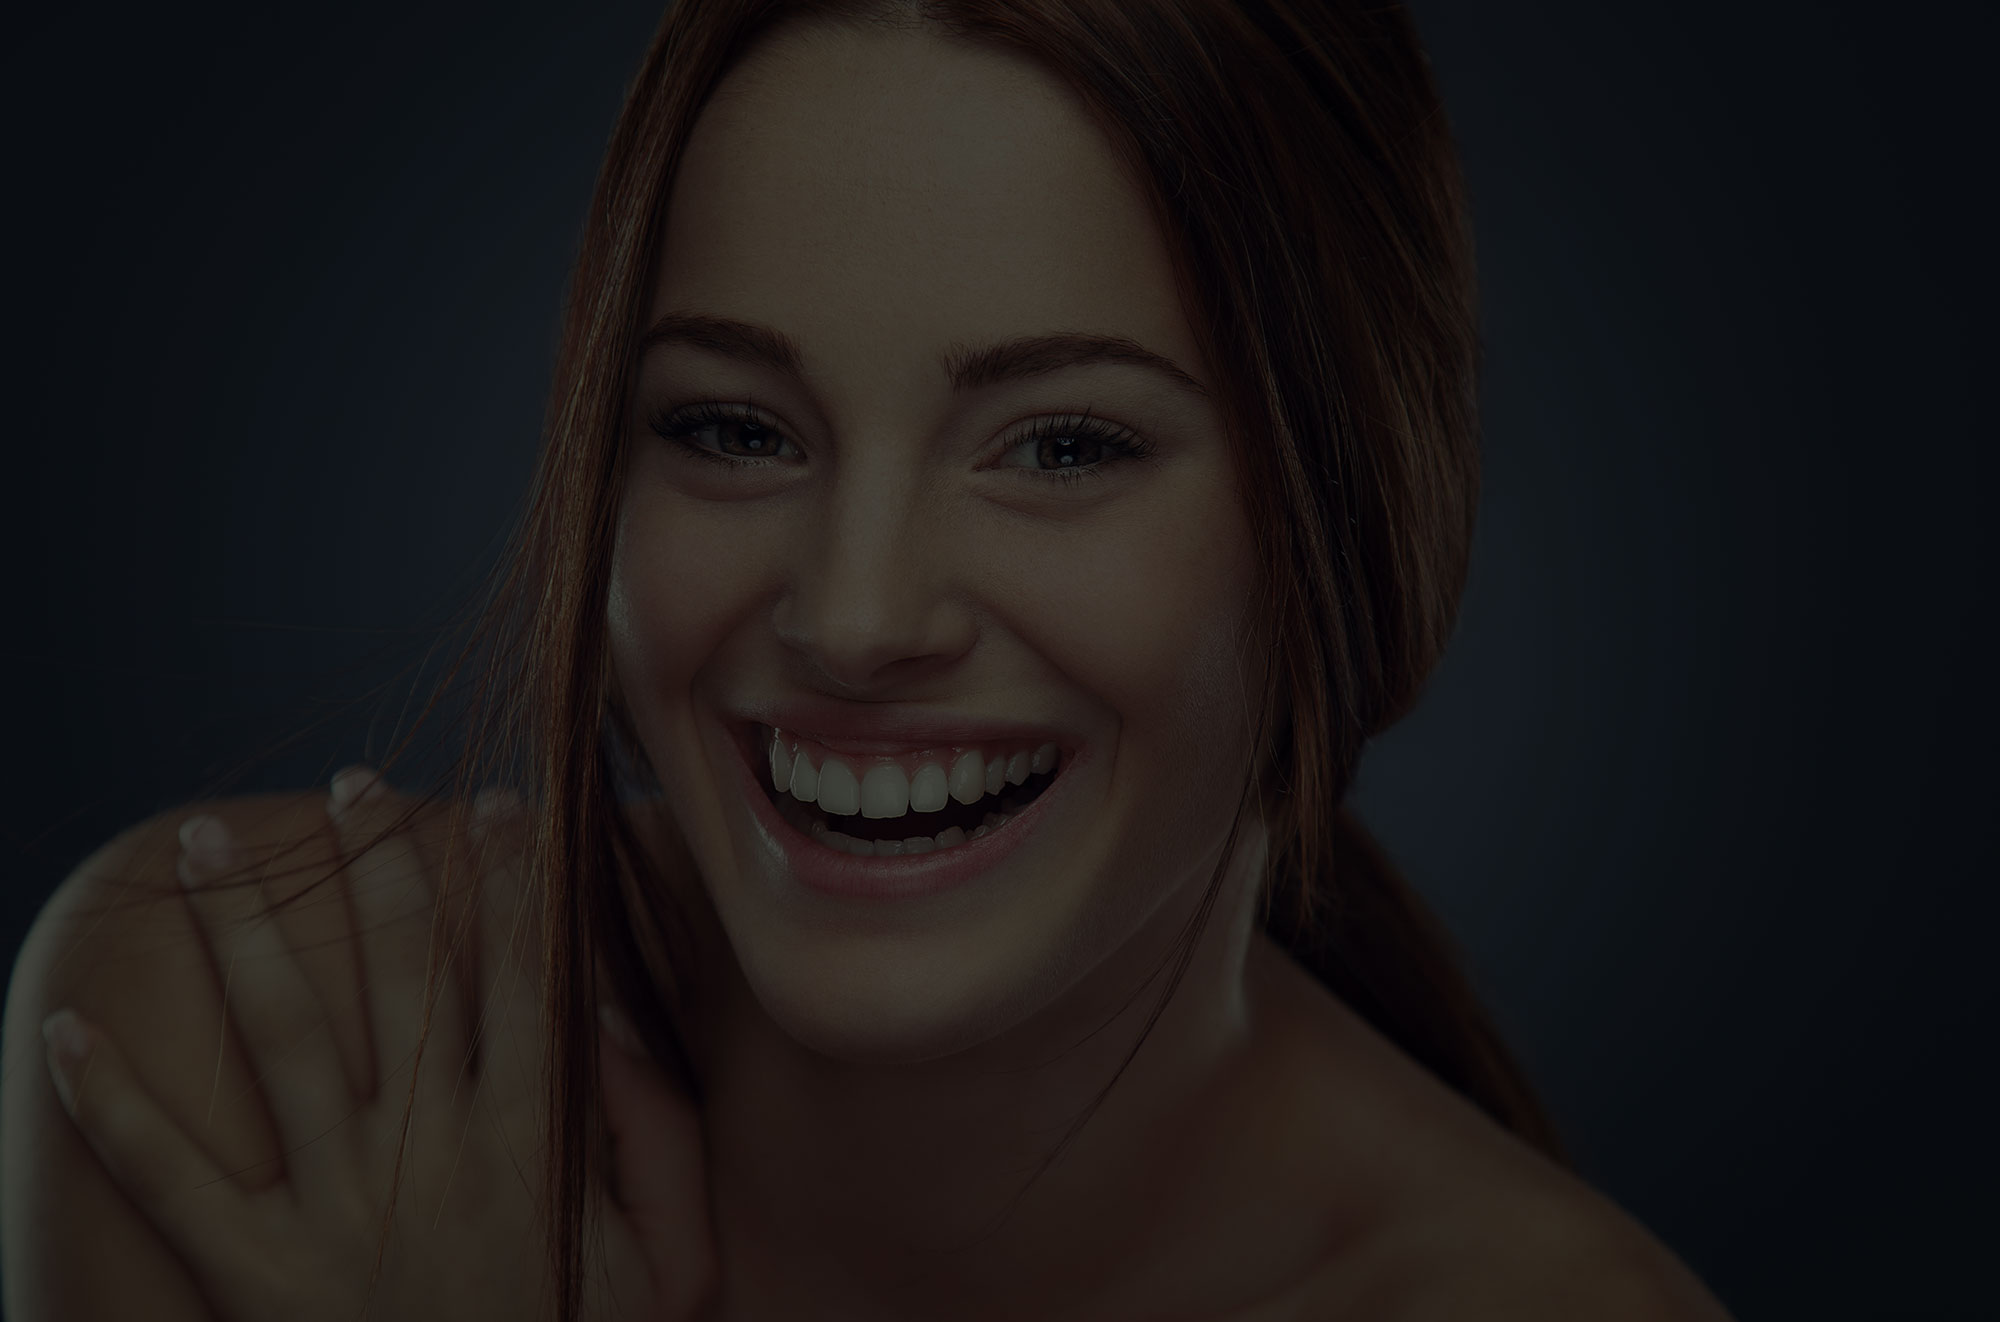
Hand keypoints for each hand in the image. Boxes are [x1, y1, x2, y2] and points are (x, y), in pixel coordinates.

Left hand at [39, 770, 715, 1320]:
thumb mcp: (654, 1259)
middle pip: (401, 978)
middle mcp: (432, 1157)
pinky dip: (113, 1104)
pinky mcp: (258, 1277)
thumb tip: (606, 1021)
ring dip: (246, 932)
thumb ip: (644, 1138)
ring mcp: (336, 1212)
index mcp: (530, 1145)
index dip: (514, 884)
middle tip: (352, 786)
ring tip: (206, 846)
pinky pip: (172, 1180)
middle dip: (378, 869)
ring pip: (285, 1040)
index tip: (499, 806)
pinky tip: (68, 1028)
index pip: (522, 979)